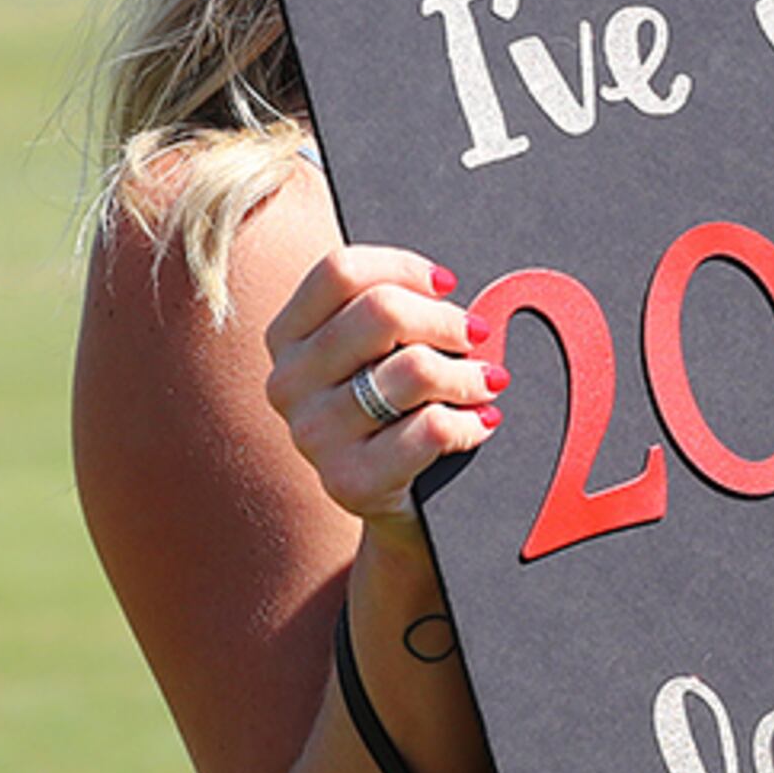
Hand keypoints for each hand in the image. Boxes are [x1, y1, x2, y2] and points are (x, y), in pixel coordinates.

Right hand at [261, 244, 498, 523]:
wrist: (399, 504)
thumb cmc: (398, 412)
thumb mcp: (379, 354)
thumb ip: (391, 312)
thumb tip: (442, 286)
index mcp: (287, 338)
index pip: (340, 272)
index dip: (403, 268)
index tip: (447, 285)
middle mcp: (288, 383)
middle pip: (382, 312)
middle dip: (447, 321)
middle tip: (477, 336)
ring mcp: (313, 434)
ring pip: (415, 370)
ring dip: (468, 375)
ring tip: (486, 384)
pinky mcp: (349, 480)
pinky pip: (433, 428)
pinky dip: (470, 422)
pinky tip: (479, 423)